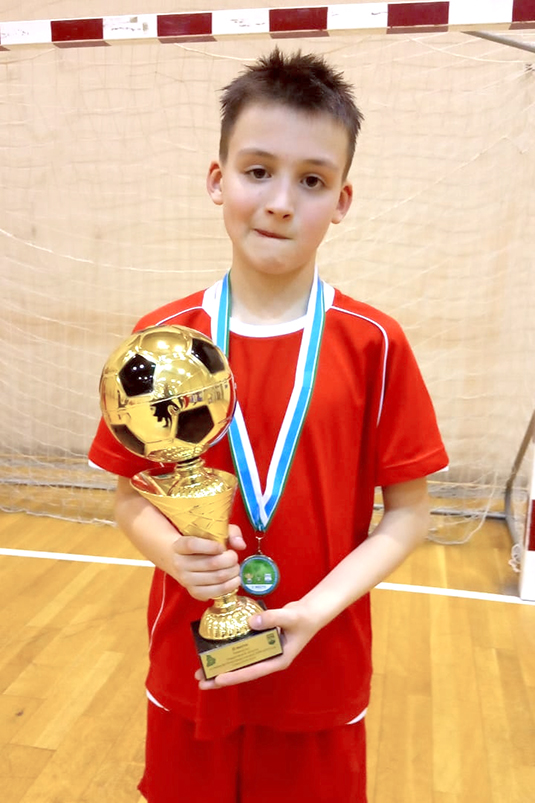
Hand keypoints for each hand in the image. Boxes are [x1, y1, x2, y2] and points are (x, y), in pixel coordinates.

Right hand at [171, 524, 245, 600]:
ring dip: (232, 572)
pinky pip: (214, 592)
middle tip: (234, 557)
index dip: (210, 546)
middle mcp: (180, 564)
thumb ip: (229, 533)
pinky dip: (229, 586)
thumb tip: (241, 545)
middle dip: (230, 560)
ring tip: (235, 567)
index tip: (223, 547)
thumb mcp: (212, 531)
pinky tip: (234, 580)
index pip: (192, 545)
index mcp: (179, 545)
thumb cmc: (200, 542)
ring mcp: (185, 580)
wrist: (179, 559)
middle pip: (210, 563)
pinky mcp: (193, 592)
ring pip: (216, 577)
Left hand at [195, 600, 318, 688]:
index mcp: (278, 660)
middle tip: (201, 681)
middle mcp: (269, 660)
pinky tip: (216, 650)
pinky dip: (230, 651)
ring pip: (240, 662)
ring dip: (222, 665)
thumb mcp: (291, 617)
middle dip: (222, 677)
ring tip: (202, 670)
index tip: (217, 679)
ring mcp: (264, 652)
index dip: (235, 676)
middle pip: (243, 671)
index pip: (253, 671)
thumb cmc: (303, 618)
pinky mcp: (260, 643)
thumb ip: (273, 618)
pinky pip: (243, 651)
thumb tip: (250, 623)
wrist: (310, 612)